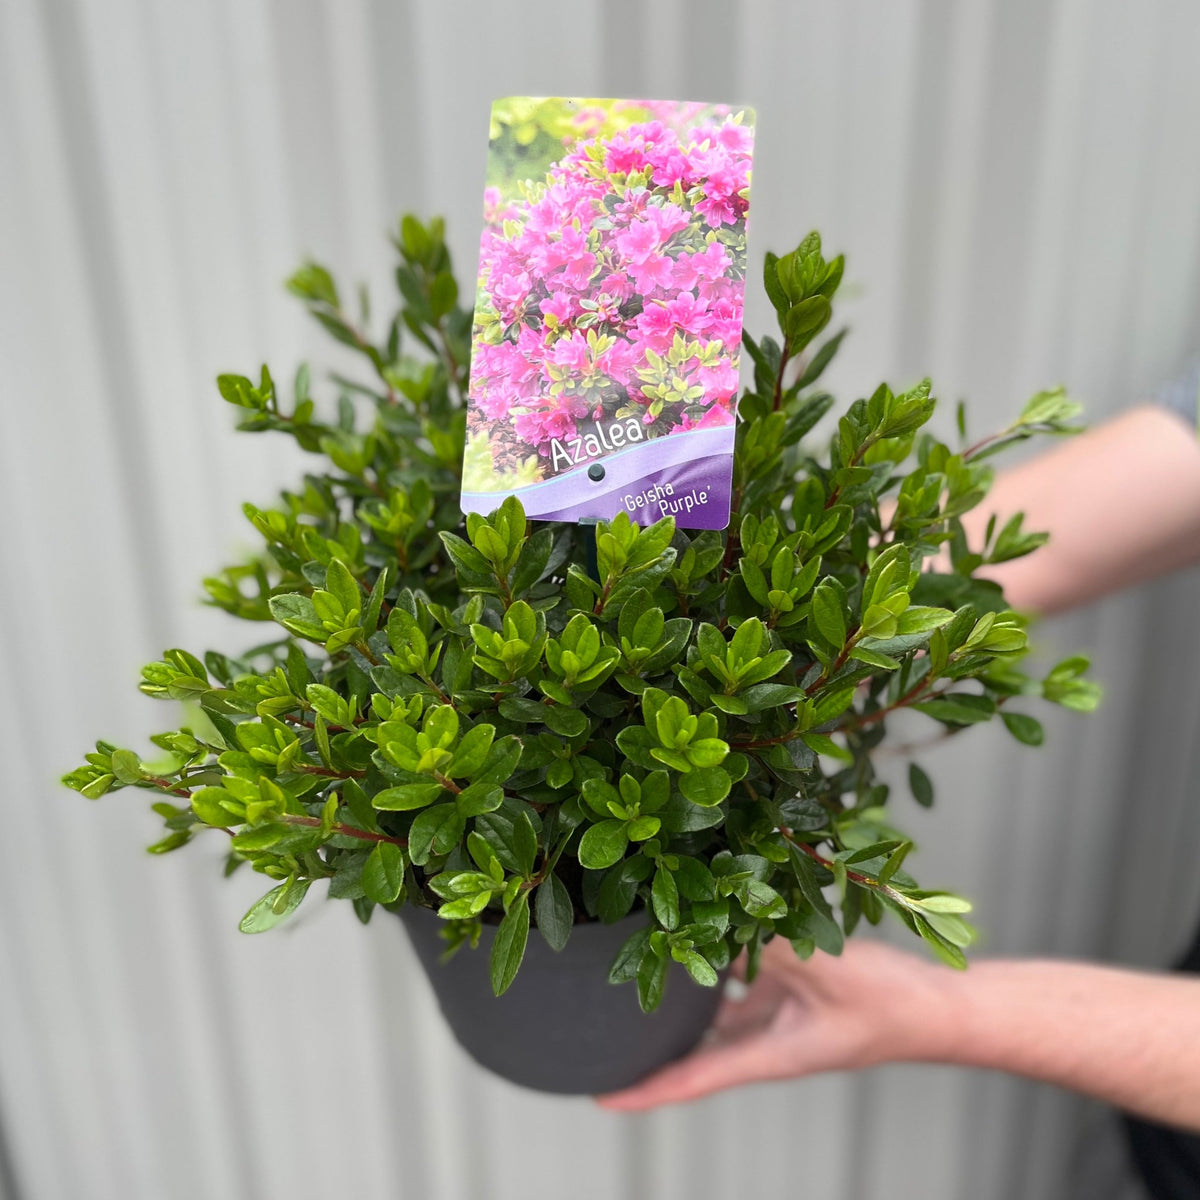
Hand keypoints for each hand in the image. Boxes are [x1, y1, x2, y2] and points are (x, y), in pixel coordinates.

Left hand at [598, 937, 954, 1110]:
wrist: (941, 1007)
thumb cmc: (893, 1004)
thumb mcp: (827, 969)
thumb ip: (772, 944)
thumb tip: (718, 918)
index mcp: (770, 1054)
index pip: (694, 1079)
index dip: (646, 1089)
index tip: (600, 1095)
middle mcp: (767, 1039)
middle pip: (696, 1050)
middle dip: (653, 1046)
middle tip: (605, 1034)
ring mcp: (780, 1016)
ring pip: (717, 1014)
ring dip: (684, 1001)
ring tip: (637, 982)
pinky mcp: (794, 990)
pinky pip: (744, 980)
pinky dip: (720, 963)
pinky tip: (704, 938)